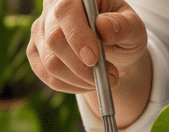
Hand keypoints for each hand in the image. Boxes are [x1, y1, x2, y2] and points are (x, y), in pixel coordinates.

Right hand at [27, 0, 147, 94]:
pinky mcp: (35, 51)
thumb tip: (104, 26)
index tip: (94, 58)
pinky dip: (70, 85)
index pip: (66, 11)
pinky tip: (86, 83)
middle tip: (109, 77)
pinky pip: (47, 76)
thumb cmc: (121, 32)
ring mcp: (40, 31)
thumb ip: (123, 25)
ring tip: (102, 81)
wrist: (111, 46)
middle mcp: (52, 9)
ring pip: (50, 63)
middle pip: (55, 40)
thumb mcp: (133, 27)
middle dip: (81, 66)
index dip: (77, 36)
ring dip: (79, 79)